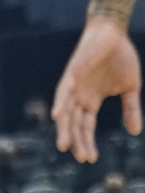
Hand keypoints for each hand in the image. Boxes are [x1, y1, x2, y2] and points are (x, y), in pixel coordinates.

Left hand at [52, 17, 142, 162]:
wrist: (114, 33)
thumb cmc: (120, 58)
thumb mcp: (130, 88)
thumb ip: (130, 109)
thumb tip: (135, 132)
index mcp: (91, 101)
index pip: (86, 126)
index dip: (86, 142)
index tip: (90, 159)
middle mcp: (79, 96)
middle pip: (74, 123)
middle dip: (76, 141)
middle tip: (81, 158)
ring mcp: (73, 85)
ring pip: (66, 111)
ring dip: (65, 128)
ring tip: (63, 146)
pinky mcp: (72, 72)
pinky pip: (63, 91)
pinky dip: (60, 103)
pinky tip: (57, 116)